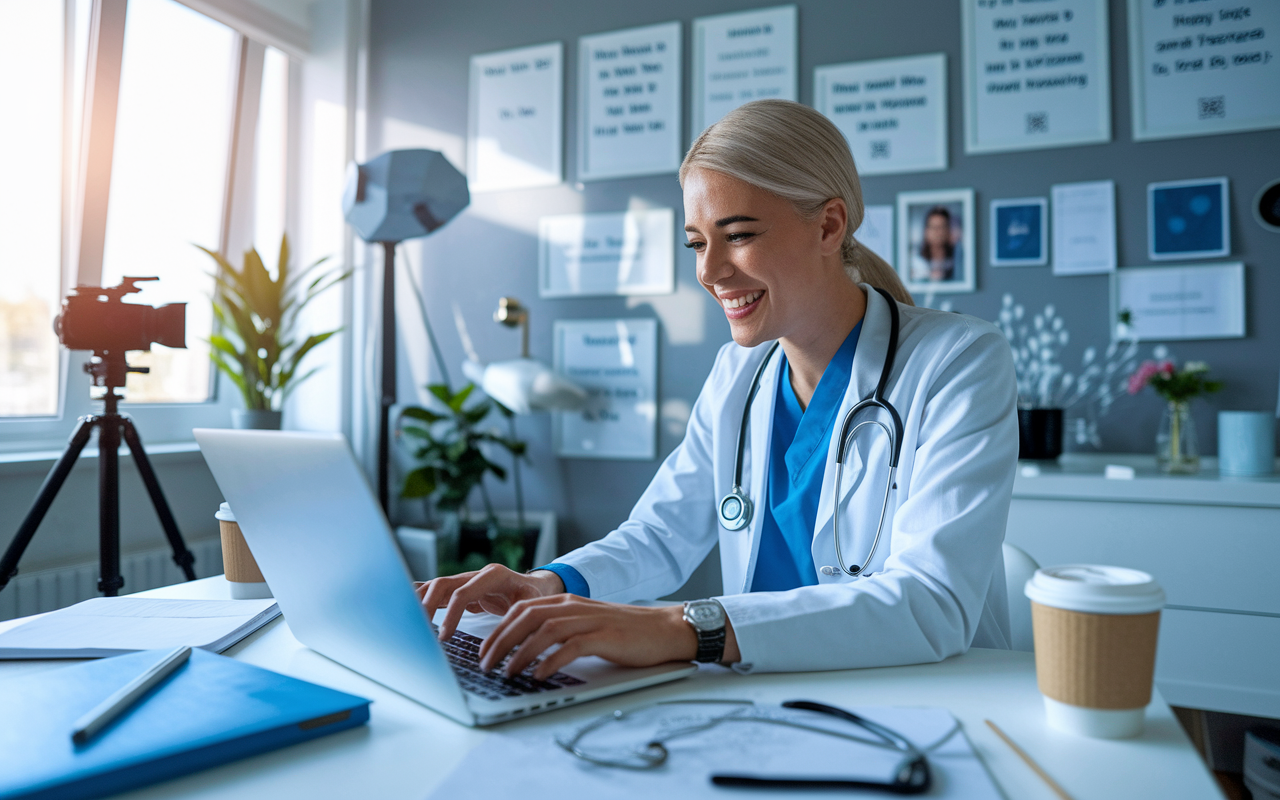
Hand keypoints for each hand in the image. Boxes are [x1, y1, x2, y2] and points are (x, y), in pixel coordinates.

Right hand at [414, 564, 564, 640]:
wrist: (539, 587)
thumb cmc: (536, 596)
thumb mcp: (532, 606)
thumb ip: (514, 619)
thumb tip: (500, 640)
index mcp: (493, 575)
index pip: (463, 593)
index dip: (450, 615)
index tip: (443, 637)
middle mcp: (476, 575)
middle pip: (442, 585)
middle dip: (426, 606)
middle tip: (417, 630)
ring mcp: (467, 581)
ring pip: (436, 586)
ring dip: (420, 602)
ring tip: (406, 620)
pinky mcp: (462, 590)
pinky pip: (438, 593)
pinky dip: (422, 599)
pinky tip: (406, 605)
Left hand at [477, 596, 699, 680]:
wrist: (664, 629)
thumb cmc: (625, 632)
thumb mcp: (586, 624)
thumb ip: (559, 630)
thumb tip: (524, 651)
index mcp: (566, 601)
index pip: (522, 610)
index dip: (498, 630)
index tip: (483, 651)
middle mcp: (574, 606)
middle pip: (526, 618)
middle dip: (500, 642)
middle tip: (485, 664)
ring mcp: (589, 620)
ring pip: (544, 631)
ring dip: (520, 653)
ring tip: (507, 673)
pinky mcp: (605, 636)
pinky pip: (571, 647)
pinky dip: (551, 661)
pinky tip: (540, 675)